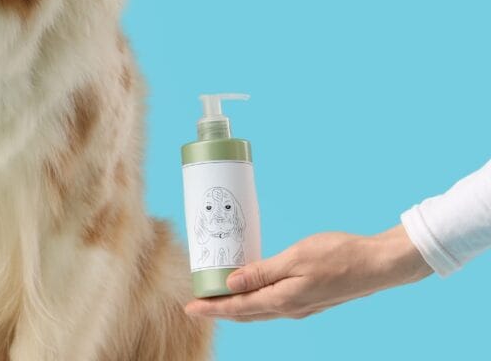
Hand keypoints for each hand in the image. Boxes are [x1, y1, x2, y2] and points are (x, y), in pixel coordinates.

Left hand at [185, 226, 431, 320]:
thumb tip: (231, 283)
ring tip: (216, 296)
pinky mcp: (309, 299)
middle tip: (195, 304)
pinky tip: (250, 288)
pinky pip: (272, 303)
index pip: (237, 308)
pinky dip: (254, 299)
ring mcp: (301, 306)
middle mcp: (290, 309)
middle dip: (219, 309)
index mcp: (283, 300)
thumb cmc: (339, 255)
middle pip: (245, 313)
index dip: (211, 308)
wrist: (379, 265)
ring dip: (236, 305)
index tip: (189, 307)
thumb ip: (261, 272)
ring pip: (259, 310)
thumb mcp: (295, 258)